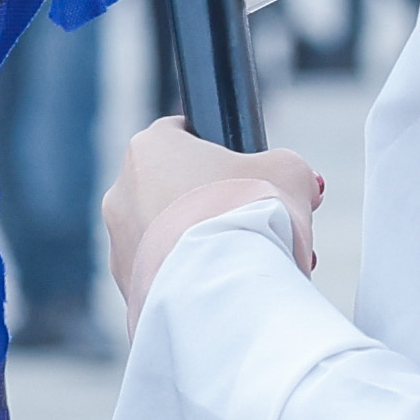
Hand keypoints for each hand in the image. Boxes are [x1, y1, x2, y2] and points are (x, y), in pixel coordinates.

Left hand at [106, 116, 320, 315]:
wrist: (222, 286)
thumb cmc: (249, 216)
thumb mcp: (288, 172)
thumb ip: (285, 167)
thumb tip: (301, 183)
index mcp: (151, 147)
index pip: (182, 134)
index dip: (221, 151)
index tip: (248, 172)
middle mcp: (122, 191)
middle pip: (176, 187)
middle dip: (214, 202)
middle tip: (256, 221)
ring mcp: (118, 243)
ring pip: (169, 234)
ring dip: (205, 242)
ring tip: (250, 261)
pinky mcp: (127, 286)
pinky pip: (165, 273)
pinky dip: (192, 277)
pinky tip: (227, 286)